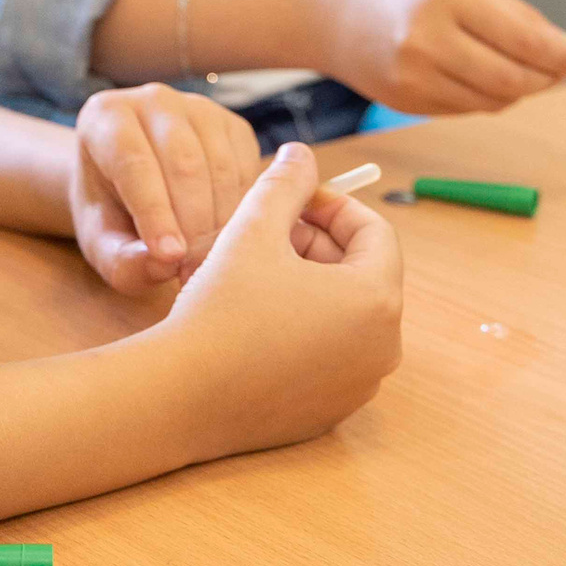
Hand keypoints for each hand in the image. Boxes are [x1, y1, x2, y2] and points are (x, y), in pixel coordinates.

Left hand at [70, 82, 262, 294]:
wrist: (130, 187)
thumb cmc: (111, 214)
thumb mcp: (102, 243)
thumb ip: (122, 259)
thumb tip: (163, 265)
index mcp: (105, 117)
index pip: (133, 162)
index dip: (154, 213)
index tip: (170, 258)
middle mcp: (152, 100)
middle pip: (183, 162)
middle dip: (193, 222)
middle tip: (195, 269)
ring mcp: (197, 107)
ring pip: (220, 165)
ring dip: (221, 219)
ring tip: (210, 259)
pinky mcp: (233, 125)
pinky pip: (248, 168)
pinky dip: (244, 208)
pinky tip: (228, 236)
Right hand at [165, 142, 403, 457]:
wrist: (182, 395)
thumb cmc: (221, 308)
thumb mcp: (253, 229)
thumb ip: (285, 183)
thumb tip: (301, 154)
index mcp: (376, 300)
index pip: (374, 231)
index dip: (331, 204)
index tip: (290, 197)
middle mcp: (382, 348)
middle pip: (361, 274)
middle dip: (317, 244)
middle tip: (267, 231)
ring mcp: (358, 386)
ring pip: (344, 316)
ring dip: (309, 284)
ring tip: (256, 271)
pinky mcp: (330, 412)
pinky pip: (329, 356)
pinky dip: (303, 329)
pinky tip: (254, 319)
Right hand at [307, 0, 565, 114]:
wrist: (324, 11)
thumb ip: (515, 16)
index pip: (526, 43)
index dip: (561, 57)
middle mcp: (429, 40)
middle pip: (514, 81)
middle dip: (544, 78)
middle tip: (554, 68)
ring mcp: (413, 76)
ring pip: (493, 101)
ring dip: (515, 89)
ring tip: (510, 66)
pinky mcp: (404, 102)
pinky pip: (465, 109)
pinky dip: (482, 96)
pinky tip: (471, 74)